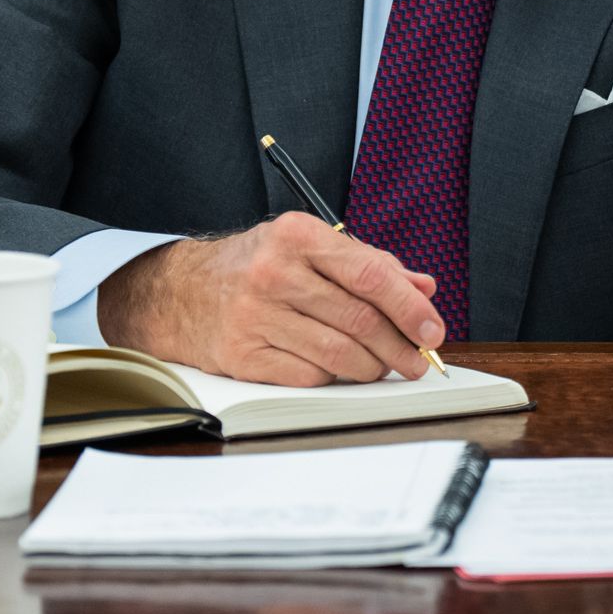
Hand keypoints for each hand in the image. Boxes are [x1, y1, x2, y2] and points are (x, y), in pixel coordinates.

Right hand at [94, 214, 444, 384]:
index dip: (409, 306)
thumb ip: (369, 263)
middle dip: (400, 347)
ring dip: (372, 367)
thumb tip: (423, 289)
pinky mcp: (243, 355)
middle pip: (359, 320)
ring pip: (339, 354)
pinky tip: (340, 370)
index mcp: (297, 236)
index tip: (432, 329)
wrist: (180, 293)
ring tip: (384, 367)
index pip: (369, 274)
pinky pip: (309, 375)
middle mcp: (274, 273)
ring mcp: (255, 316)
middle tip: (418, 360)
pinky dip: (334, 377)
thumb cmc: (256, 266)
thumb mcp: (310, 247)